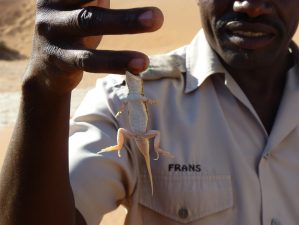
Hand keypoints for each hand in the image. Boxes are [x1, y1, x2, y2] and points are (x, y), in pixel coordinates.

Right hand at [24, 0, 163, 94]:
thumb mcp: (83, 5)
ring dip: (125, 23)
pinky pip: (89, 60)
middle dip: (123, 4)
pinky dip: (116, 63)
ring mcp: (53, 31)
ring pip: (90, 22)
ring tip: (155, 25)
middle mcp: (52, 5)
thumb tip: (142, 8)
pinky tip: (139, 66)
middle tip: (157, 13)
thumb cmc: (74, 28)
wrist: (45, 66)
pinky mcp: (59, 59)